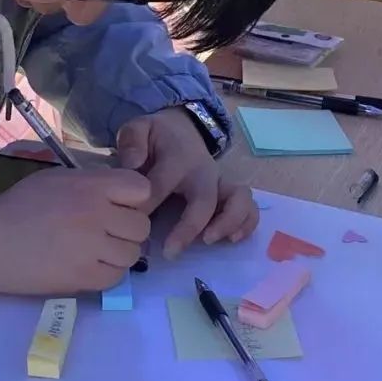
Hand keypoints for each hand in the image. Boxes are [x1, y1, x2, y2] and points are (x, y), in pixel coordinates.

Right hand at [0, 168, 150, 294]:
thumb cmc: (18, 207)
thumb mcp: (56, 180)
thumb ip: (92, 183)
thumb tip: (121, 194)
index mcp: (90, 186)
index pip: (141, 189)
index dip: (133, 199)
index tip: (118, 206)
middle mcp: (96, 214)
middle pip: (141, 225)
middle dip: (127, 229)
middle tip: (105, 232)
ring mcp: (92, 247)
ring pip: (132, 254)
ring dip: (118, 253)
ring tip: (95, 251)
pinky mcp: (83, 276)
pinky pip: (116, 277)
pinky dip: (107, 273)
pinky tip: (88, 265)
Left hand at [117, 107, 258, 258]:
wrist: (183, 130)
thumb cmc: (157, 138)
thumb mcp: (139, 129)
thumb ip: (132, 142)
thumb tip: (132, 164)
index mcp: (178, 159)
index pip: (162, 184)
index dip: (147, 205)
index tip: (133, 225)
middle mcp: (204, 171)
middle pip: (205, 199)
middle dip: (189, 227)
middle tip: (170, 252)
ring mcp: (221, 182)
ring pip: (239, 199)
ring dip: (228, 223)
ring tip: (208, 241)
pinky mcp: (232, 192)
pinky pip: (249, 207)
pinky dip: (247, 224)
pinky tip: (232, 240)